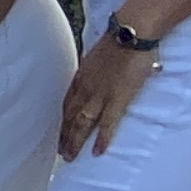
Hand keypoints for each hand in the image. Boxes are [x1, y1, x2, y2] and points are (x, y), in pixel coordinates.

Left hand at [60, 40, 155, 160]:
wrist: (131, 34)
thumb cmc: (120, 40)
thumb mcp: (99, 56)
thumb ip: (99, 68)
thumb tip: (105, 72)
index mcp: (81, 77)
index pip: (67, 103)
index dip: (63, 119)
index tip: (59, 131)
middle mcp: (86, 88)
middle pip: (70, 116)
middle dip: (64, 135)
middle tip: (59, 153)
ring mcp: (100, 95)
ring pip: (82, 124)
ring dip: (75, 141)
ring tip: (69, 157)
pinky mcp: (118, 99)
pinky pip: (107, 124)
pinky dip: (102, 139)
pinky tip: (97, 152)